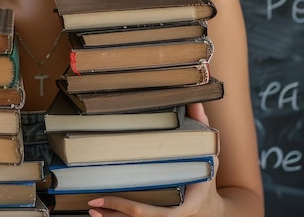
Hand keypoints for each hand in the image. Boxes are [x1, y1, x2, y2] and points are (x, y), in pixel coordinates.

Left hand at [86, 104, 223, 216]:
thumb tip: (195, 99)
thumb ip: (201, 126)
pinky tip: (100, 212)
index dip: (129, 206)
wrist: (211, 208)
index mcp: (182, 206)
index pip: (153, 211)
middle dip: (114, 211)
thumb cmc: (206, 178)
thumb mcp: (208, 152)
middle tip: (93, 200)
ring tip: (91, 207)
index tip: (109, 195)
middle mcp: (170, 216)